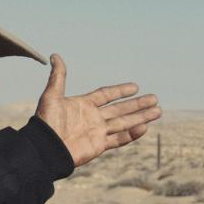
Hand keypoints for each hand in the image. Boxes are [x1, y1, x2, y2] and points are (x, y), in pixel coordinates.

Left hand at [35, 54, 160, 166]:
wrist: (45, 148)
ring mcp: (97, 132)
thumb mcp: (51, 96)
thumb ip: (58, 77)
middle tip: (155, 98)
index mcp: (83, 105)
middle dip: (137, 104)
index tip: (135, 87)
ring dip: (141, 117)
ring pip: (124, 123)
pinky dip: (131, 134)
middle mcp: (92, 117)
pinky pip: (118, 139)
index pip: (106, 95)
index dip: (120, 91)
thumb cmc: (46, 122)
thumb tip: (54, 55)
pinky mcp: (99, 145)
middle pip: (120, 109)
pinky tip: (144, 127)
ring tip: (158, 111)